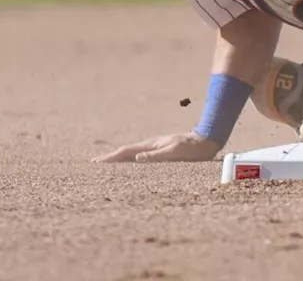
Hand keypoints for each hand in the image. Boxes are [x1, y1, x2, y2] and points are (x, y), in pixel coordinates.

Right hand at [91, 132, 222, 162]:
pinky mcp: (161, 150)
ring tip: (108, 163)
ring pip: (132, 153)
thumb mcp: (174, 152)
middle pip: (126, 151)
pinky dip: (130, 158)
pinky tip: (130, 162)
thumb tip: (136, 158)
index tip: (97, 162)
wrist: (206, 140)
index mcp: (151, 146)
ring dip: (119, 158)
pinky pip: (141, 155)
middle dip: (111, 157)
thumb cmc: (192, 149)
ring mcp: (156, 147)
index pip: (127, 152)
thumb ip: (156, 155)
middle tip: (95, 162)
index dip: (111, 157)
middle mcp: (151, 145)